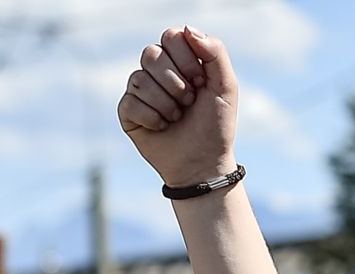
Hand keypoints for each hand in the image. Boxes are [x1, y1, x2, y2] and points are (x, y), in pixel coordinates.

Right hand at [117, 27, 239, 186]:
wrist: (203, 163)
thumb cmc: (216, 125)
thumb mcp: (226, 87)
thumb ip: (215, 52)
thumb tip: (187, 29)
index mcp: (179, 60)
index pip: (171, 36)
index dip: (186, 60)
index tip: (200, 83)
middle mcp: (157, 71)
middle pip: (151, 54)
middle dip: (176, 83)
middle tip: (189, 102)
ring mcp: (140, 90)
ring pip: (139, 79)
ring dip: (166, 103)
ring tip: (177, 117)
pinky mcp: (128, 111)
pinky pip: (130, 102)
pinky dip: (152, 117)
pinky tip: (162, 127)